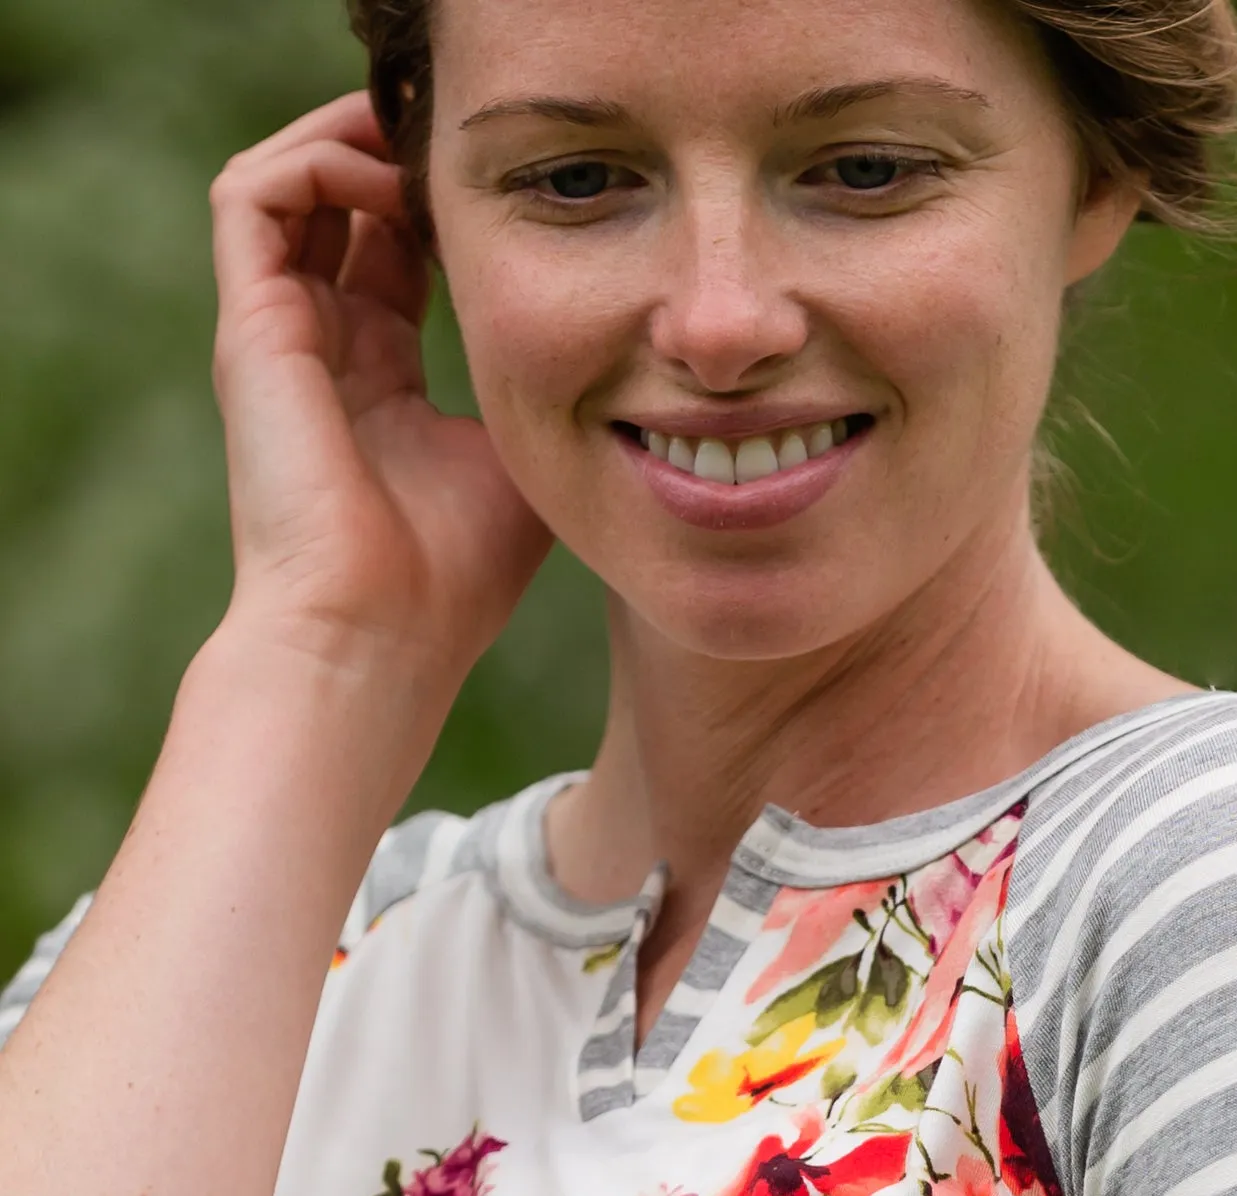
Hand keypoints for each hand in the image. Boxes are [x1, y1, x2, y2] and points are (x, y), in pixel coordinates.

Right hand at [209, 91, 548, 691]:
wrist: (375, 636)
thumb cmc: (450, 583)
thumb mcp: (520, 464)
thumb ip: (540, 393)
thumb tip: (610, 357)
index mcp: (374, 377)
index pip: (390, 251)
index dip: (440, 206)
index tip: (511, 199)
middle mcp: (317, 345)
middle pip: (337, 203)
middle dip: (396, 153)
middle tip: (466, 146)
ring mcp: (275, 334)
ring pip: (285, 182)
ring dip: (351, 141)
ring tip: (425, 149)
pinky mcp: (250, 328)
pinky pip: (250, 197)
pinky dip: (315, 162)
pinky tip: (390, 182)